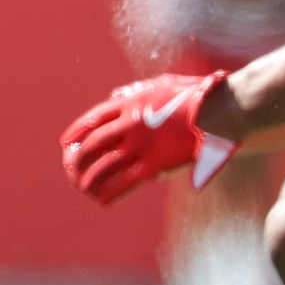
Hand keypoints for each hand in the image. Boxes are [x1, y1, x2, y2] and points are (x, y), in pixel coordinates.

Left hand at [59, 71, 233, 204]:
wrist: (218, 112)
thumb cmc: (196, 95)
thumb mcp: (161, 83)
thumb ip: (137, 90)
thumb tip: (117, 94)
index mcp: (130, 103)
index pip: (93, 118)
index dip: (76, 131)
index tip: (66, 142)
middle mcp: (129, 124)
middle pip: (93, 144)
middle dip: (79, 158)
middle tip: (70, 168)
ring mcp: (140, 146)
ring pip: (104, 166)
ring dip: (89, 179)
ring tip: (82, 188)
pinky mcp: (154, 165)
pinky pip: (125, 182)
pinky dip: (110, 192)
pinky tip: (102, 200)